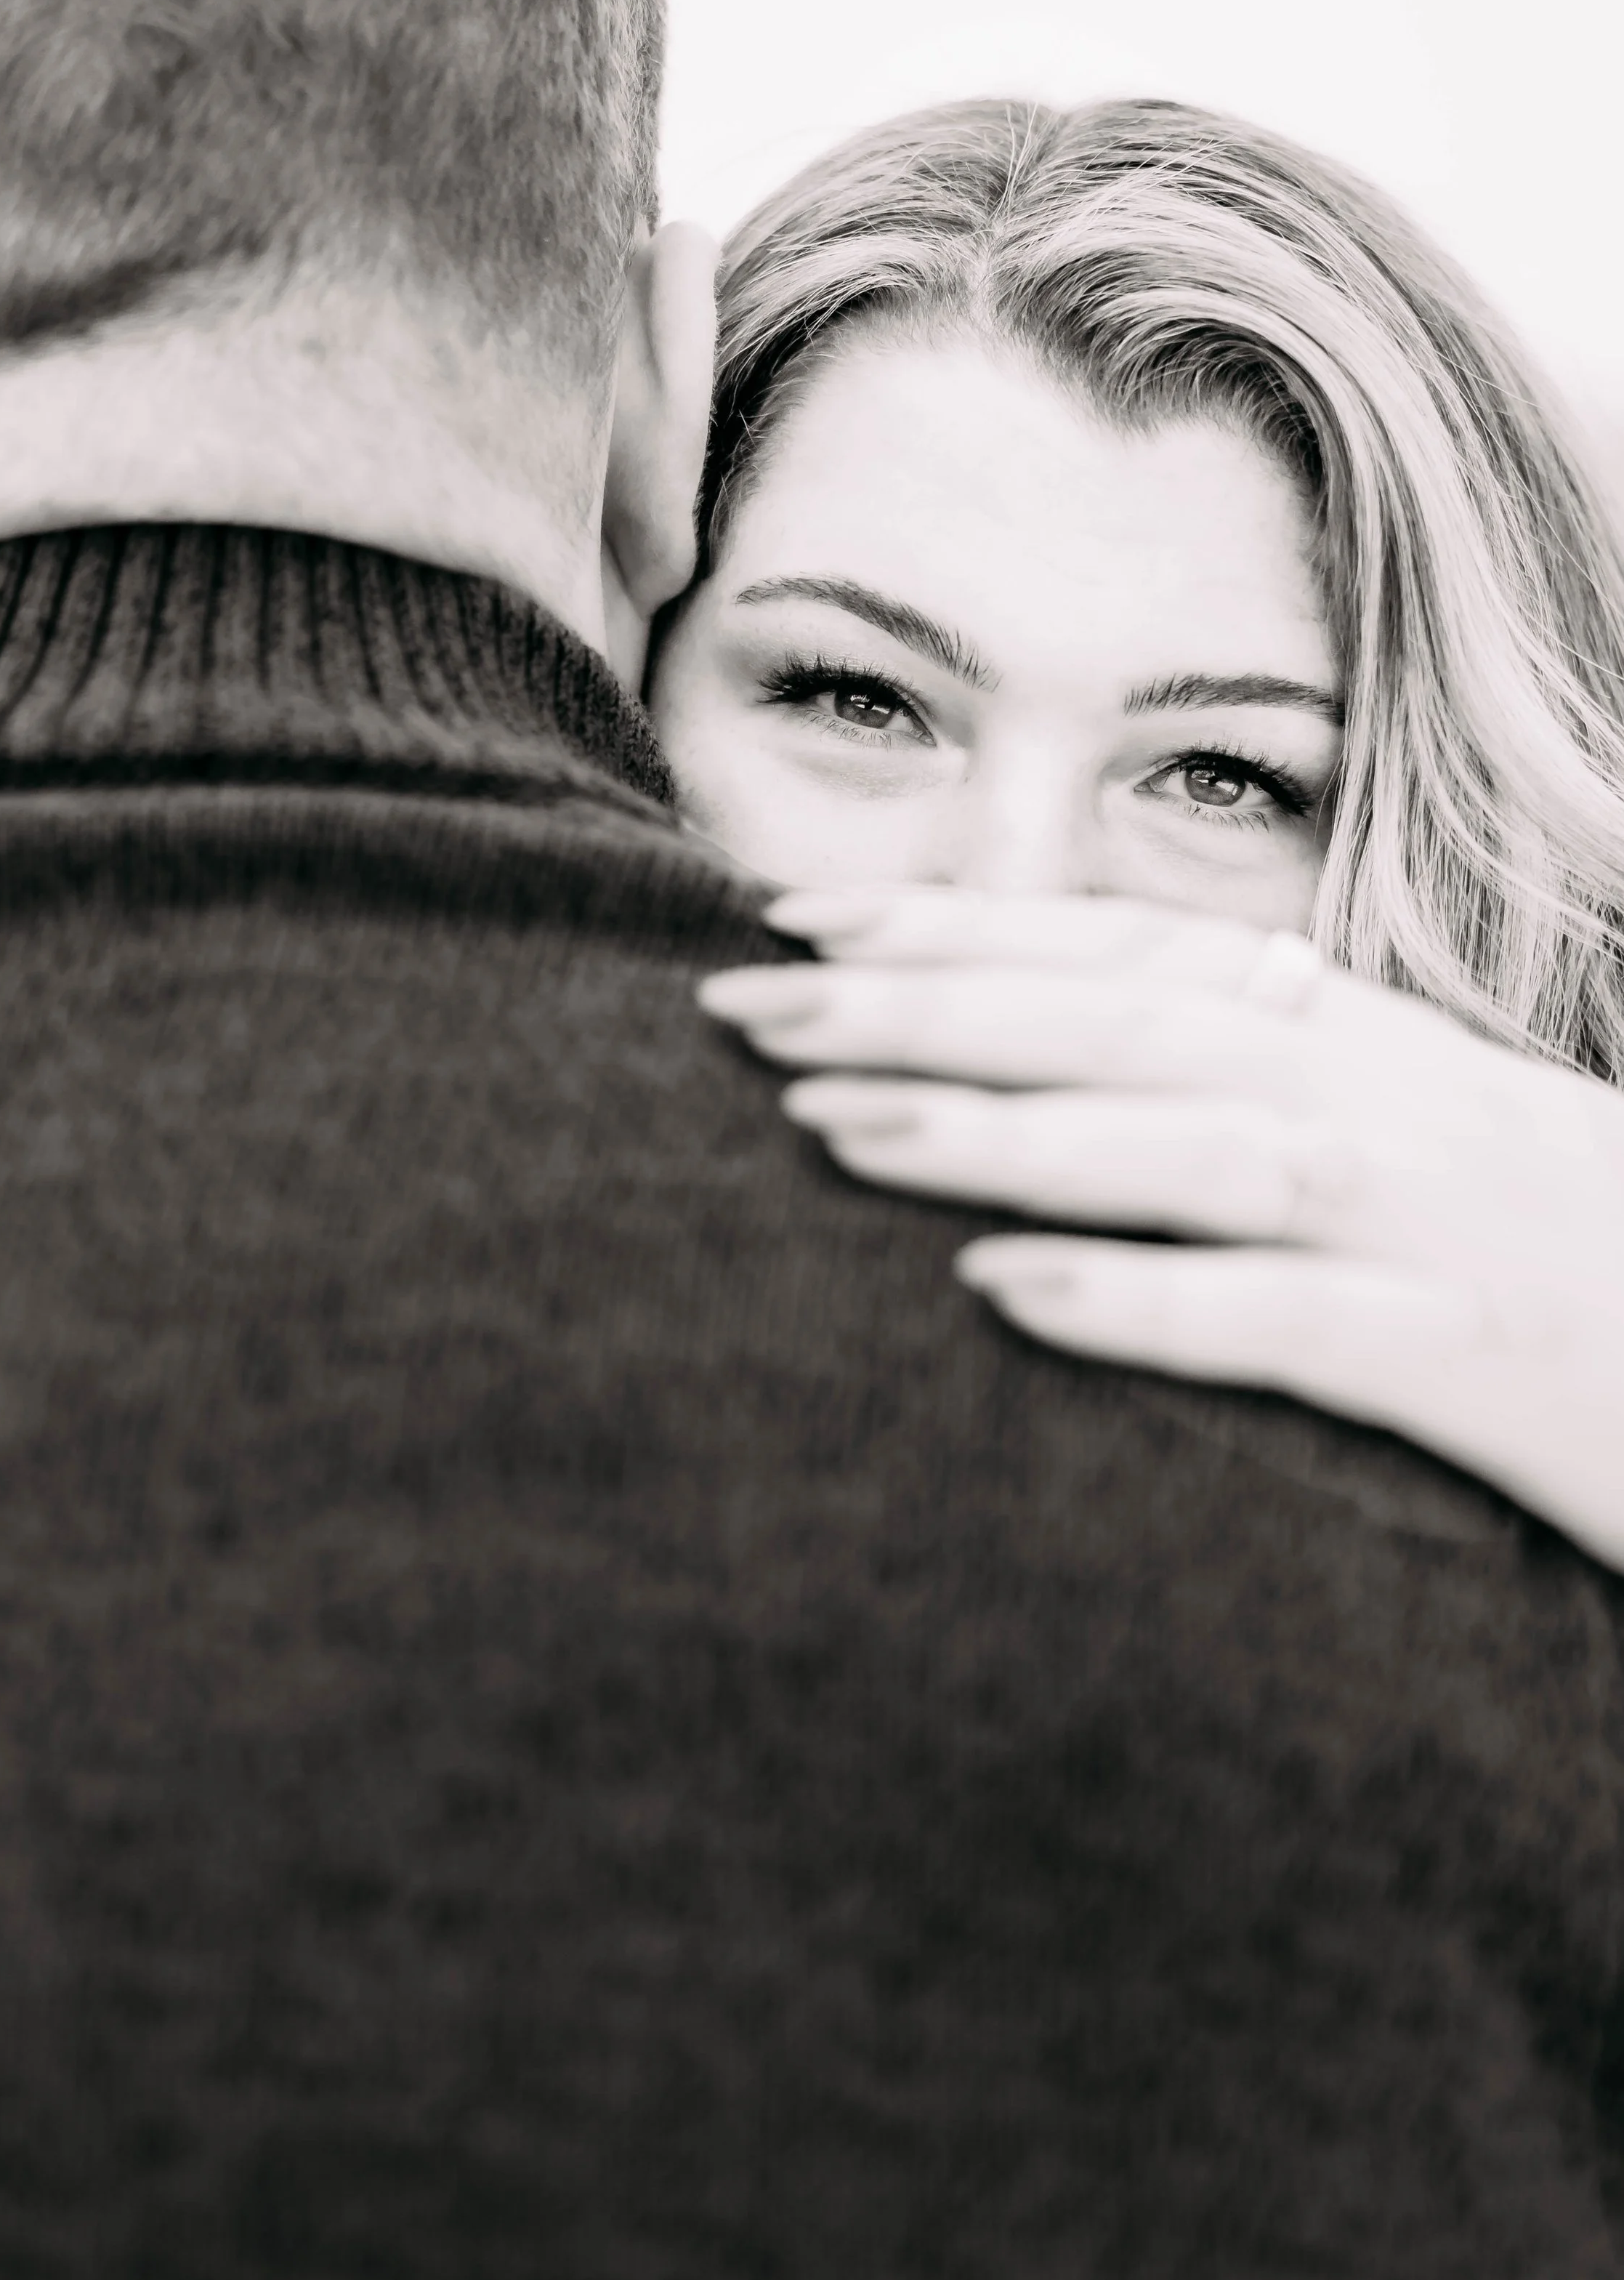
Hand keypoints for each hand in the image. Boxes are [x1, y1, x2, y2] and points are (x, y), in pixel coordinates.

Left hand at [700, 889, 1623, 1568]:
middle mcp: (1388, 1105)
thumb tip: (1157, 1030)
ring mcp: (1431, 1224)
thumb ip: (1305, 1076)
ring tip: (827, 1124)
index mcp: (1370, 1044)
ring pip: (1183, 1149)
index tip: (795, 918)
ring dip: (998, 1132)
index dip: (955, 931)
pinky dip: (1145, 1301)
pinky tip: (1004, 1298)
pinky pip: (1288, 1324)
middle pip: (1121, 1030)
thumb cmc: (1595, 1254)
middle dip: (922, 1007)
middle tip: (740, 1004)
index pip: (1128, 959)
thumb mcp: (1448, 1134)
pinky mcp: (1473, 1360)